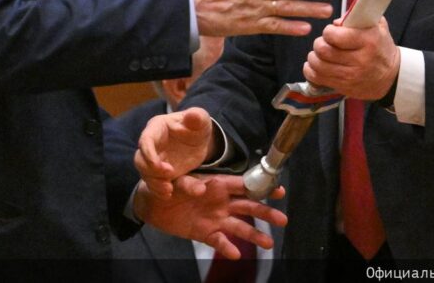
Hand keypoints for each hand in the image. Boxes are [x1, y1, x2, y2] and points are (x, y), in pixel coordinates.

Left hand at [133, 175, 287, 258]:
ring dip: (254, 235)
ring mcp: (215, 219)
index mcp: (218, 184)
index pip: (245, 185)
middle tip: (282, 220)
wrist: (151, 204)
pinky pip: (219, 242)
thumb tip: (203, 188)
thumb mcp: (176, 179)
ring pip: (239, 227)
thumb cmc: (167, 185)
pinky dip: (227, 248)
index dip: (262, 188)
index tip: (279, 191)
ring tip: (269, 244)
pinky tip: (236, 254)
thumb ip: (189, 183)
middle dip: (266, 213)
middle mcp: (221, 202)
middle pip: (248, 208)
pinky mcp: (205, 233)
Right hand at [135, 108, 214, 197]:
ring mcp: (154, 160)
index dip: (148, 153)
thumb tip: (193, 115)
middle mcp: (151, 145)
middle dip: (151, 170)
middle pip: (140, 160)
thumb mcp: (201, 120)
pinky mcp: (160, 174)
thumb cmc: (196, 126)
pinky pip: (154, 184)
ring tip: (169, 190)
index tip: (158, 165)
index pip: (146, 140)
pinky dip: (159, 191)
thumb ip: (197, 117)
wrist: (199, 141)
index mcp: (157, 128)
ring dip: (155, 183)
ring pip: (146, 174)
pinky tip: (168, 194)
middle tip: (169, 175)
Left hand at [303, 17, 399, 99]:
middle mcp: (360, 60)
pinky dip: (310, 70)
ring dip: (313, 57)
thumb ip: (357, 17)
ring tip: (319, 54)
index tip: (331, 32)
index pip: (334, 35)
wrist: (391, 76)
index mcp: (368, 41)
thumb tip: (335, 23)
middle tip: (324, 43)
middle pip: (323, 50)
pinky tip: (315, 65)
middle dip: (319, 44)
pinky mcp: (344, 87)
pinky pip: (317, 78)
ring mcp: (351, 76)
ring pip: (318, 65)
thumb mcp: (377, 26)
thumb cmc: (380, 47)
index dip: (328, 31)